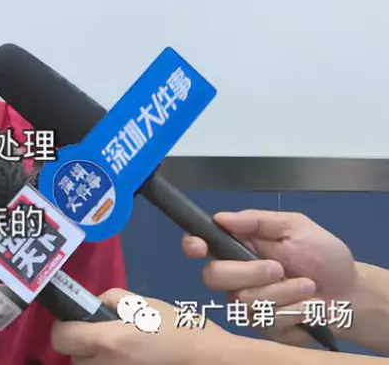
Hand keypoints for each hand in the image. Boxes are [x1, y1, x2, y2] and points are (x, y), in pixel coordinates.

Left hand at [51, 288, 230, 364]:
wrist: (208, 360)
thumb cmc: (178, 330)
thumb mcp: (144, 304)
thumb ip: (112, 299)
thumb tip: (94, 305)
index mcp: (108, 341)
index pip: (61, 337)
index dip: (65, 327)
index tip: (77, 322)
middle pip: (73, 356)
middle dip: (84, 344)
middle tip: (106, 335)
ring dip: (97, 358)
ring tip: (122, 349)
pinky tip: (131, 359)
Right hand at [181, 209, 356, 346]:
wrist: (351, 294)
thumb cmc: (323, 256)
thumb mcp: (296, 227)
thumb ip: (258, 221)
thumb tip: (220, 217)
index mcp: (238, 248)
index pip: (201, 245)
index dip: (193, 246)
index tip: (198, 247)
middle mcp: (235, 277)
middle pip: (214, 276)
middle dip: (248, 272)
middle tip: (278, 268)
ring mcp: (247, 303)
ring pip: (243, 300)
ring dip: (281, 292)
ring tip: (308, 286)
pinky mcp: (263, 327)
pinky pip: (265, 320)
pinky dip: (293, 310)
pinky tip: (308, 306)